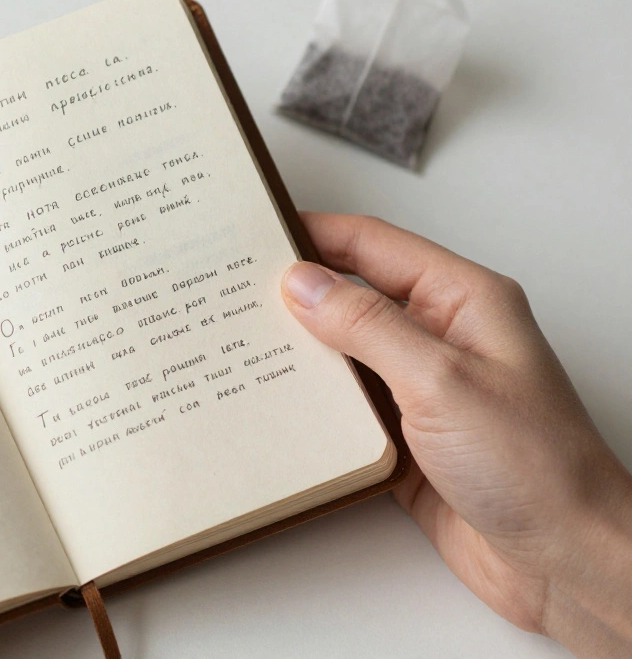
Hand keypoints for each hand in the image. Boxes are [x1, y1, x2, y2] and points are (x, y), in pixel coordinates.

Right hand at [281, 213, 631, 656]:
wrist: (562, 561)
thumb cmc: (538, 468)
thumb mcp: (442, 380)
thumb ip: (367, 325)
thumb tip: (305, 283)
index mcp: (463, 301)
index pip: (374, 246)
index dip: (314, 234)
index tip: (256, 234)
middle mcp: (440, 338)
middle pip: (352, 297)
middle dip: (294, 295)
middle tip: (233, 293)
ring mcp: (420, 390)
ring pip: (340, 356)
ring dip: (297, 356)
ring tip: (239, 346)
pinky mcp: (403, 439)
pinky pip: (342, 411)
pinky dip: (309, 410)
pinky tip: (274, 408)